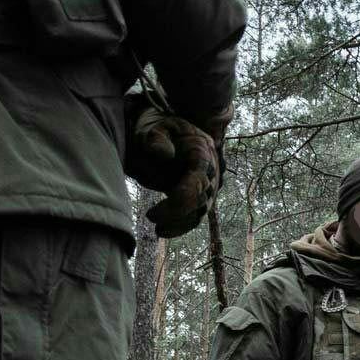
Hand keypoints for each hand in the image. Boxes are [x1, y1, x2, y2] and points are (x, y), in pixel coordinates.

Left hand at [124, 95, 222, 238]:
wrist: (159, 131)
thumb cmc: (155, 128)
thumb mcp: (152, 128)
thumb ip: (157, 139)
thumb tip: (167, 155)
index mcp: (202, 151)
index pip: (198, 181)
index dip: (181, 199)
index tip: (156, 211)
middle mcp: (209, 170)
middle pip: (200, 200)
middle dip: (176, 213)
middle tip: (150, 216)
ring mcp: (205, 184)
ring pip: (199, 212)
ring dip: (179, 223)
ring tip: (157, 228)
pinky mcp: (197, 195)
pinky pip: (194, 216)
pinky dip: (180, 226)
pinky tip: (161, 232)